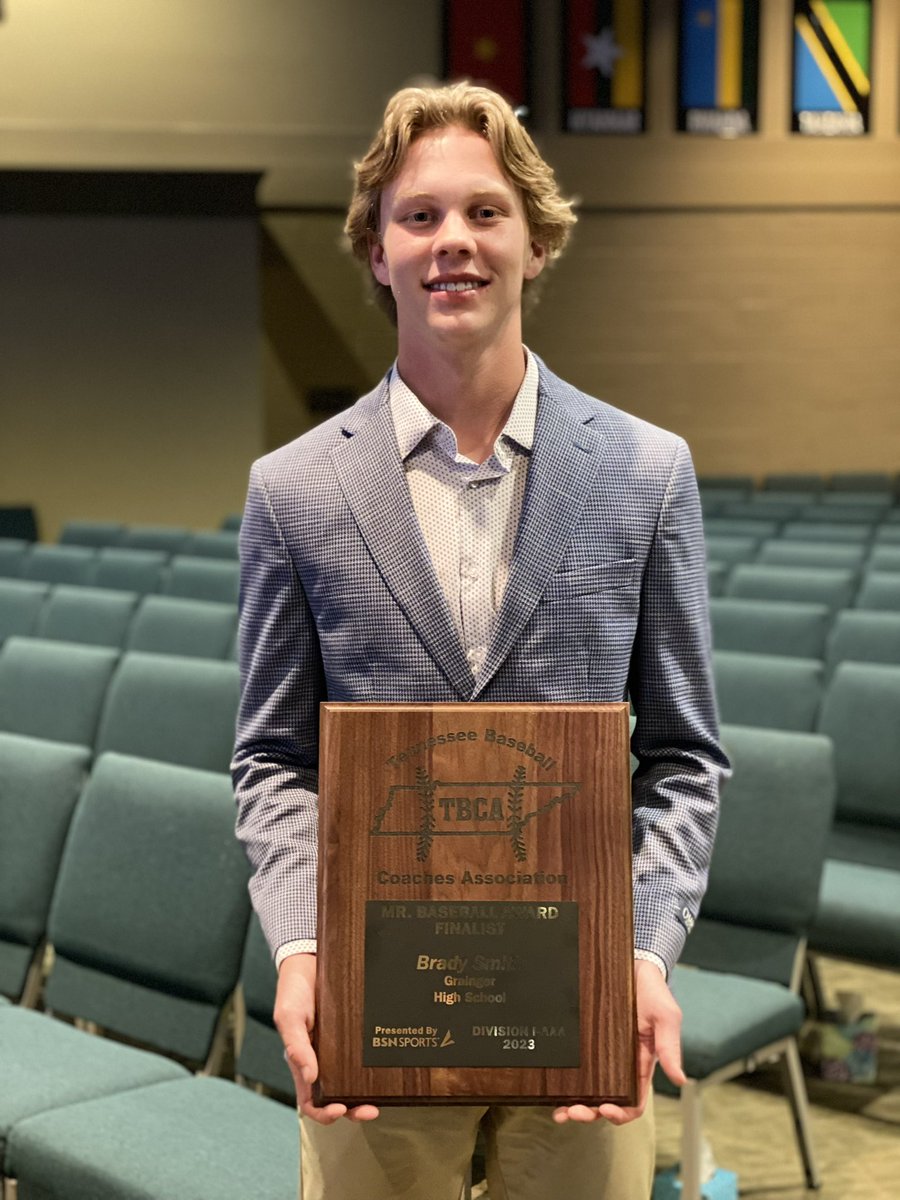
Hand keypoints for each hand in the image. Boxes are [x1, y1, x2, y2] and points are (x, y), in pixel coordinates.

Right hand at [274, 953, 379, 1124]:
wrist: (310, 962)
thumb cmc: (293, 991)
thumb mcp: (289, 1017)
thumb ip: (296, 1046)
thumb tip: (310, 1076)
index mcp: (303, 1063)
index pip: (311, 1101)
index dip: (324, 1112)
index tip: (340, 1109)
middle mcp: (323, 1061)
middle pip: (338, 1097)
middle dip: (354, 1109)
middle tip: (371, 1110)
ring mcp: (340, 1050)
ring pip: (354, 1082)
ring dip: (366, 1094)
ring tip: (381, 1098)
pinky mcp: (354, 1035)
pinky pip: (364, 1055)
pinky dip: (374, 1068)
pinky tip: (386, 1068)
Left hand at [553, 958, 684, 1124]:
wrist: (633, 965)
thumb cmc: (654, 993)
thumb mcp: (666, 1017)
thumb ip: (670, 1047)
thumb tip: (680, 1079)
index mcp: (641, 1066)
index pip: (633, 1102)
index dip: (621, 1113)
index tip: (607, 1108)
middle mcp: (619, 1066)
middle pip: (605, 1102)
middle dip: (590, 1113)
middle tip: (573, 1111)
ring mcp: (600, 1056)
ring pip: (587, 1091)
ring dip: (573, 1105)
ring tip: (560, 1111)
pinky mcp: (585, 1042)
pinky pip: (574, 1067)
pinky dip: (563, 1083)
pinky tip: (552, 1090)